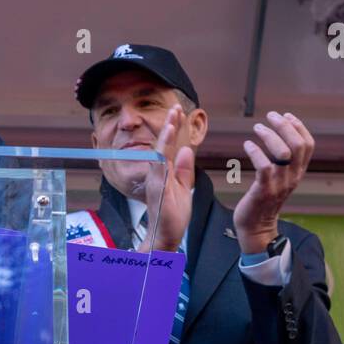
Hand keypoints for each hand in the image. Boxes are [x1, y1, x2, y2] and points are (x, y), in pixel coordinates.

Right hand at [134, 105, 194, 252]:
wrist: (166, 237)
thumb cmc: (173, 216)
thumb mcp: (184, 188)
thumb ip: (184, 169)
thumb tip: (187, 150)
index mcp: (165, 173)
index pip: (169, 147)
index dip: (173, 129)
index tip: (178, 112)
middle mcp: (157, 174)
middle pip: (162, 144)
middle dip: (169, 124)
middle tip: (176, 106)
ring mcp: (156, 181)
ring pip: (160, 152)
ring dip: (166, 134)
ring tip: (172, 117)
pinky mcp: (159, 189)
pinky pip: (160, 166)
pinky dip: (163, 150)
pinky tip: (168, 139)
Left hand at [233, 111, 313, 253]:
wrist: (256, 227)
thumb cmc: (264, 198)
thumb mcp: (280, 178)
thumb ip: (283, 161)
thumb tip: (279, 135)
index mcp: (298, 172)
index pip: (308, 145)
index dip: (299, 127)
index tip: (287, 115)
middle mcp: (293, 177)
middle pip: (298, 145)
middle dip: (285, 126)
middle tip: (271, 116)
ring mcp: (279, 184)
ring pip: (283, 153)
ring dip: (270, 136)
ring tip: (257, 128)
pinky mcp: (264, 190)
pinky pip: (264, 166)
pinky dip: (255, 152)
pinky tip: (247, 145)